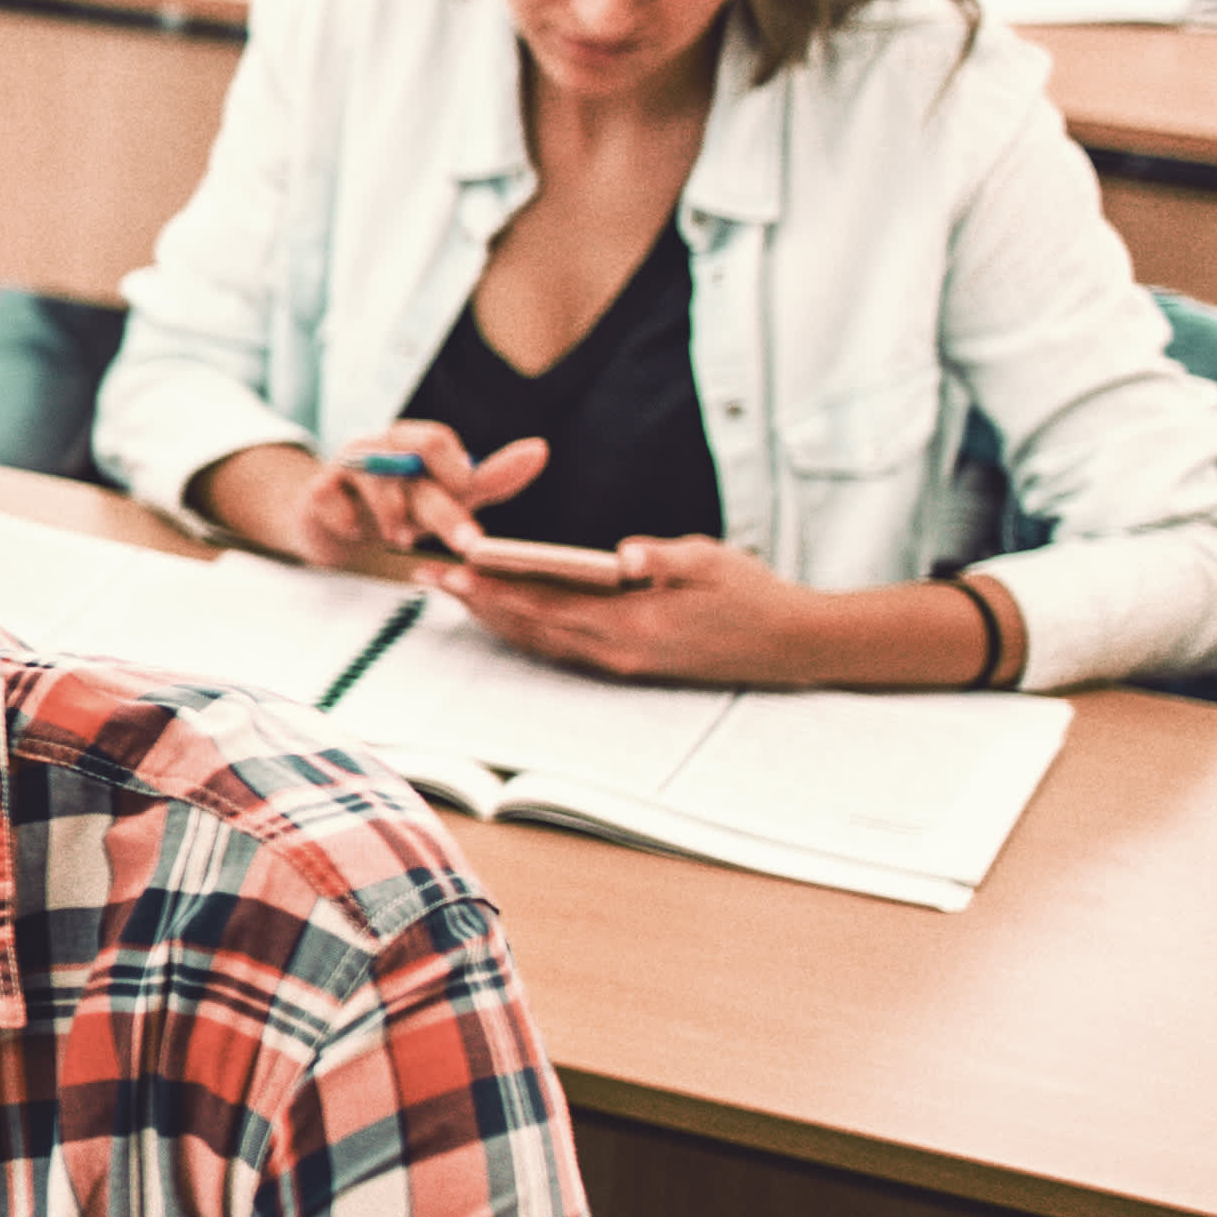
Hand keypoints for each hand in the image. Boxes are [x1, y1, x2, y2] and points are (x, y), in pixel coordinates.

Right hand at [280, 421, 548, 571]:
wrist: (333, 524)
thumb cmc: (399, 506)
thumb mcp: (448, 496)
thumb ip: (490, 478)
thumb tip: (540, 450)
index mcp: (409, 441)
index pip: (436, 441)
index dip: (456, 472)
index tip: (468, 498)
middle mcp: (377, 447)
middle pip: (412, 464)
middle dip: (445, 509)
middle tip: (470, 544)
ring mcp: (342, 466)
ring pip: (375, 480)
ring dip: (394, 515)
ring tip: (403, 541)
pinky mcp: (315, 492)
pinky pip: (330, 498)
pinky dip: (347, 519)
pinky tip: (355, 532)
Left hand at [424, 530, 831, 683]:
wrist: (789, 644)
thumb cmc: (751, 594)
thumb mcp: (710, 560)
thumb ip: (663, 556)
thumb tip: (622, 552)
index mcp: (633, 624)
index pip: (546, 606)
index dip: (495, 590)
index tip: (453, 571)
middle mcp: (617, 652)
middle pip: (530, 627)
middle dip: (476, 603)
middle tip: (427, 577)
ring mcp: (620, 663)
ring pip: (541, 641)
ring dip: (494, 617)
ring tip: (451, 592)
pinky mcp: (628, 664)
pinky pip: (562, 648)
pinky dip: (526, 629)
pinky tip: (505, 613)